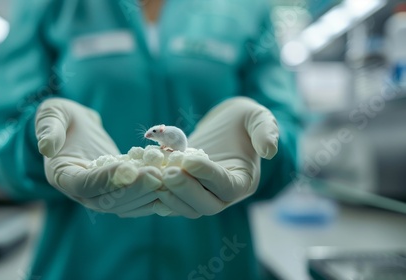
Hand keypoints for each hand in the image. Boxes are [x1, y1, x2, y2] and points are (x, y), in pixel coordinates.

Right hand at [35, 98, 161, 216]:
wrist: (76, 127)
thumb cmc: (62, 117)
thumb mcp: (51, 114)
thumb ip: (48, 127)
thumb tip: (47, 147)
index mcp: (62, 175)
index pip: (84, 185)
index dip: (106, 180)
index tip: (129, 169)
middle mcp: (81, 192)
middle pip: (108, 200)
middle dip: (134, 189)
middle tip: (157, 175)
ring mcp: (101, 194)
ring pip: (126, 203)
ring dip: (147, 194)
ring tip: (168, 178)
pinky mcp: (118, 190)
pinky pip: (136, 198)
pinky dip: (153, 194)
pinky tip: (172, 183)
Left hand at [154, 97, 278, 217]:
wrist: (222, 125)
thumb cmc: (242, 119)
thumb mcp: (257, 116)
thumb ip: (265, 130)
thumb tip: (269, 151)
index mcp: (243, 180)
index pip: (227, 186)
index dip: (208, 175)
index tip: (190, 160)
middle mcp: (223, 195)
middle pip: (206, 205)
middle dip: (186, 191)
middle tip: (168, 173)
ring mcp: (203, 195)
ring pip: (187, 208)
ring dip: (170, 195)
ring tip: (154, 176)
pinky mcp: (185, 191)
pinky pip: (172, 201)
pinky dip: (159, 196)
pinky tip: (146, 182)